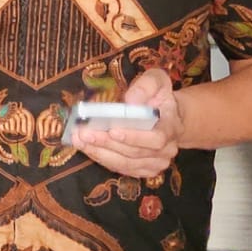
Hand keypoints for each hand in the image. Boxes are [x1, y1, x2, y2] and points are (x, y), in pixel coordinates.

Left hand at [69, 69, 183, 178]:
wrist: (167, 115)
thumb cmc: (159, 96)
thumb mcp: (157, 80)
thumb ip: (146, 86)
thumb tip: (130, 100)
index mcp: (172, 127)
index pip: (156, 139)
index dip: (134, 137)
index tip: (112, 129)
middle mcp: (167, 150)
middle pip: (135, 153)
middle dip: (108, 143)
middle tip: (84, 133)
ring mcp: (156, 163)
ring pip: (126, 164)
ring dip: (100, 153)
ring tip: (79, 140)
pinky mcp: (144, 170)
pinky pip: (121, 168)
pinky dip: (102, 158)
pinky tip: (87, 147)